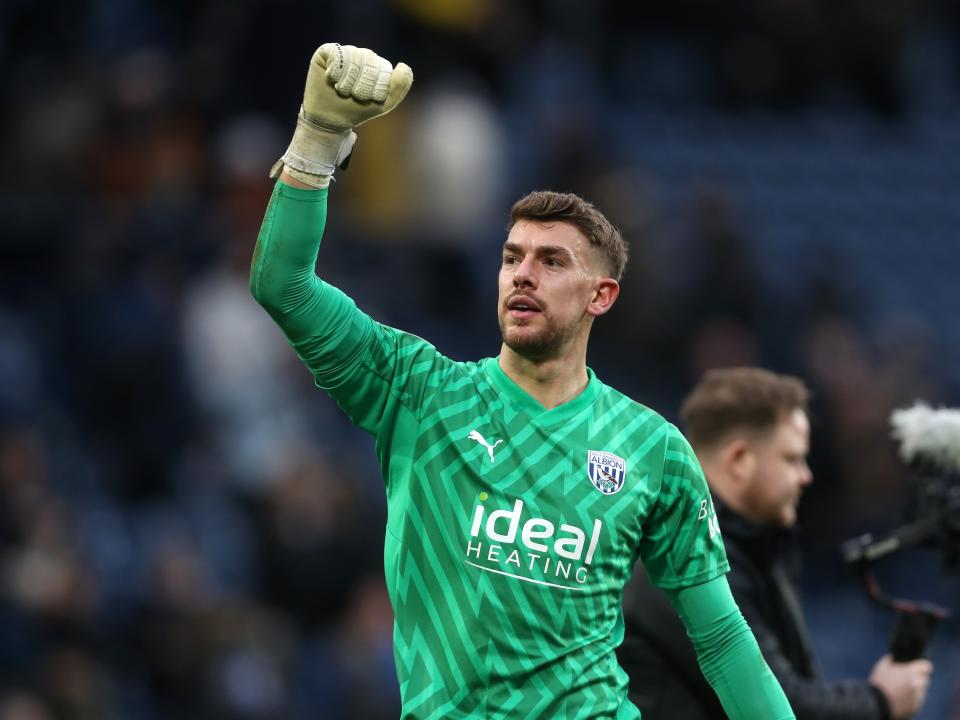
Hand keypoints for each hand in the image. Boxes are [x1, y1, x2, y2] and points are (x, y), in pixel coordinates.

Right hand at [271, 43, 412, 187]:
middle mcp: (362, 55)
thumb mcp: (383, 104)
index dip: (375, 88)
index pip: (384, 68)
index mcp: (377, 66)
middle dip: (361, 85)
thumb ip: (399, 87)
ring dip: (347, 81)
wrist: (330, 119)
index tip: (366, 99)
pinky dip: (335, 71)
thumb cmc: (356, 110)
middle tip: (352, 95)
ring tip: (341, 90)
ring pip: (353, 57)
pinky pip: (336, 54)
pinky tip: (331, 79)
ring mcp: (345, 52)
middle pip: (369, 60)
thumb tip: (403, 66)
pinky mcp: (327, 52)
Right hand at [869, 654, 932, 718]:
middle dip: (918, 678)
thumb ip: (889, 660)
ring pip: (921, 691)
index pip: (927, 667)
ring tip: (901, 691)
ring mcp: (918, 696)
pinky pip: (917, 701)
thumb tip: (892, 657)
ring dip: (915, 689)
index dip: (924, 666)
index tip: (921, 667)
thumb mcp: (881, 667)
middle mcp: (917, 684)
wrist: (877, 704)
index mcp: (910, 672)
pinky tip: (900, 699)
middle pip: (925, 679)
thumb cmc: (878, 683)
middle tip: (907, 680)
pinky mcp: (916, 707)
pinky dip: (911, 699)